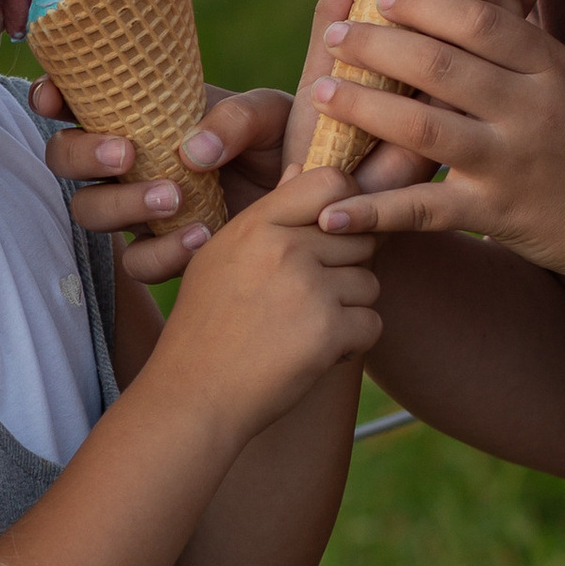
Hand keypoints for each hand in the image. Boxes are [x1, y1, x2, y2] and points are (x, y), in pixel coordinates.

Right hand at [36, 0, 428, 280]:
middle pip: (64, 156)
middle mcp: (130, 159)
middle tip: (126, 153)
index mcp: (143, 110)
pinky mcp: (161, 253)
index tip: (55, 95)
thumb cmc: (303, 147)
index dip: (49, 92)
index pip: (72, 96)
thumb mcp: (307, 95)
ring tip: (173, 199)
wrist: (321, 221)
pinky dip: (161, 253)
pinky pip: (137, 262)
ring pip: (90, 212)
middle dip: (83, 153)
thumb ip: (320, 38)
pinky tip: (200, 240)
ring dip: (122, 206)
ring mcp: (139, 209)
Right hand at [148, 164, 381, 437]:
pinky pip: (372, 323)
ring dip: (348, 311)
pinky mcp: (329, 330)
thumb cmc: (205, 328)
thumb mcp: (220, 258)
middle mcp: (285, 248)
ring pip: (369, 283)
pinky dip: (351, 345)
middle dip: (343, 272)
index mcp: (257, 225)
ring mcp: (309, 288)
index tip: (334, 236)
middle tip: (306, 304)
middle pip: (359, 239)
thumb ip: (267, 214)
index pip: (331, 182)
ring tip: (303, 331)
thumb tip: (300, 168)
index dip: (346, 206)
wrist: (193, 397)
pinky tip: (314, 355)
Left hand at [305, 0, 564, 284]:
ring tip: (318, 92)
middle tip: (334, 35)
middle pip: (445, 67)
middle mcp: (531, 110)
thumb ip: (515, 19)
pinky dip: (374, 213)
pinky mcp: (495, 214)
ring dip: (365, 108)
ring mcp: (511, 163)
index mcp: (550, 67)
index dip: (427, 5)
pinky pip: (424, 211)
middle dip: (380, 46)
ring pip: (427, 128)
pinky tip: (328, 212)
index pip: (481, 24)